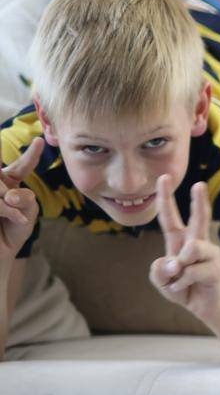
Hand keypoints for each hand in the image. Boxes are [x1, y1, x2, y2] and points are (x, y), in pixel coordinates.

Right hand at [0, 137, 43, 258]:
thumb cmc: (14, 231)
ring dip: (5, 200)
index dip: (31, 154)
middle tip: (11, 199)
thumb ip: (25, 200)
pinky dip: (5, 210)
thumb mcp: (28, 213)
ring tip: (14, 213)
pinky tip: (16, 219)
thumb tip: (10, 194)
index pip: (22, 165)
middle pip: (0, 170)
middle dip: (4, 175)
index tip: (40, 141)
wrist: (0, 253)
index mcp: (10, 182)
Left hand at [149, 175, 219, 318]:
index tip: (163, 177)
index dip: (165, 197)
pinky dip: (181, 284)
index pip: (170, 217)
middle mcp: (196, 243)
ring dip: (178, 270)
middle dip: (199, 201)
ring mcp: (209, 254)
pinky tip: (186, 288)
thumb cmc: (182, 288)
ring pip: (190, 250)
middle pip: (199, 219)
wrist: (204, 307)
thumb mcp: (161, 281)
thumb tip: (176, 262)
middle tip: (200, 184)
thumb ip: (158, 271)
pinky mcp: (214, 269)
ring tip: (179, 280)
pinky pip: (191, 272)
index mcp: (180, 241)